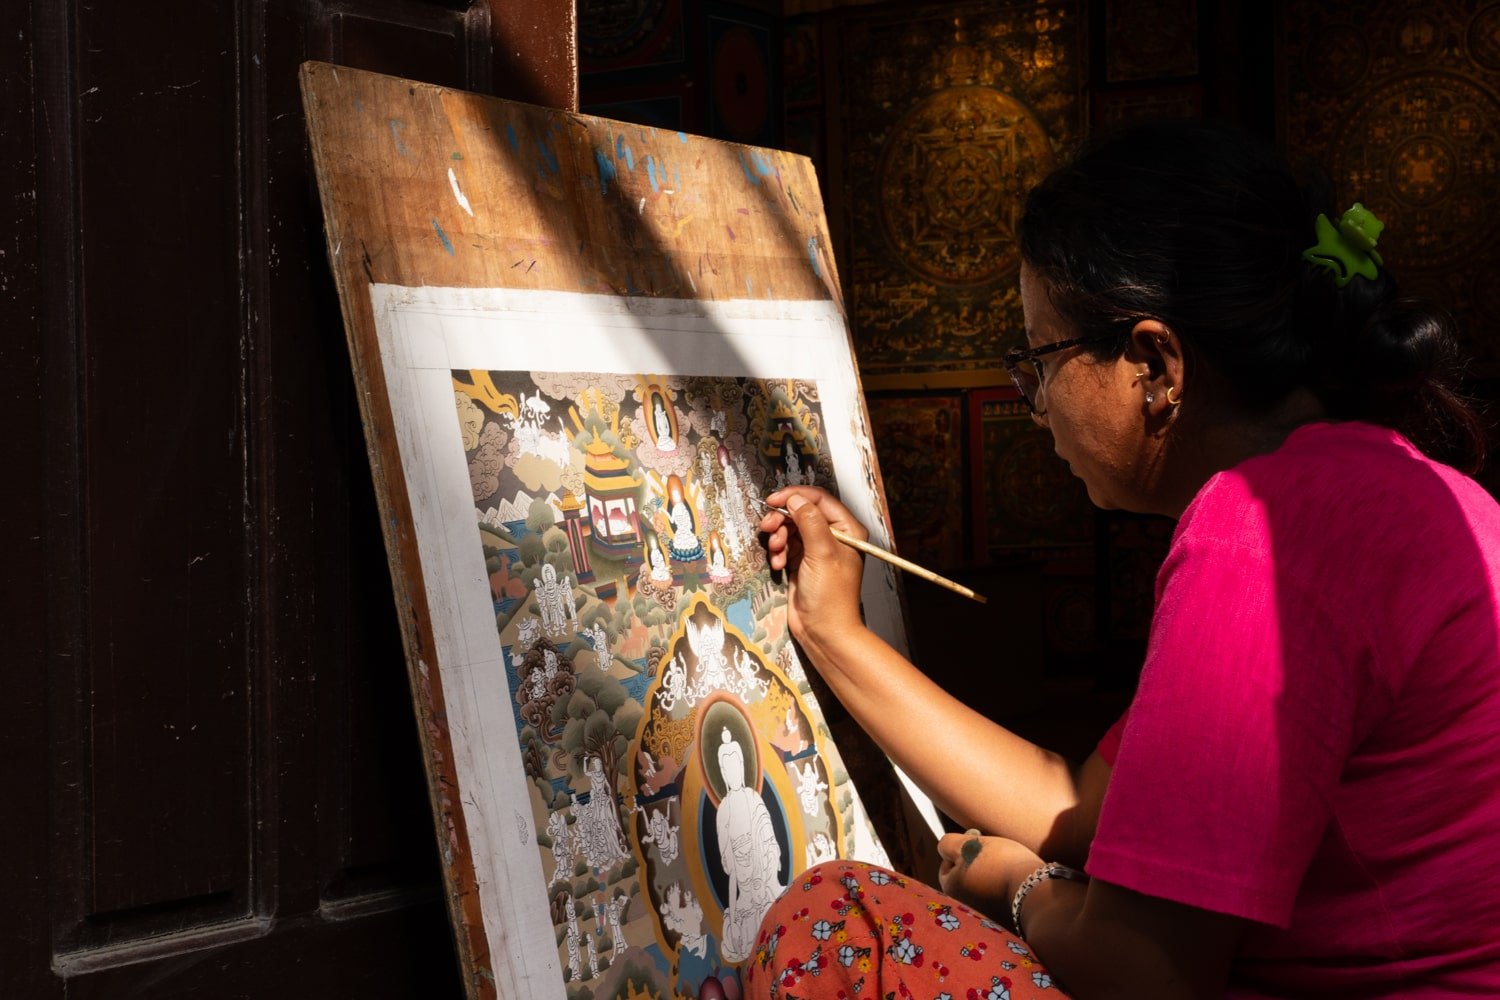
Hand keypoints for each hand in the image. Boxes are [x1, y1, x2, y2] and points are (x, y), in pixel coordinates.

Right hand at [757, 486, 867, 644]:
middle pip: (802, 513)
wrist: (824, 631)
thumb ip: (809, 522)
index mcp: (847, 529)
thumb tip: (795, 499)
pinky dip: (778, 552)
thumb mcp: (822, 553)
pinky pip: (786, 546)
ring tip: (776, 552)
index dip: (796, 496)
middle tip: (767, 528)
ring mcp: (816, 550)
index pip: (820, 500)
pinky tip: (778, 565)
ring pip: (790, 529)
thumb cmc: (831, 595)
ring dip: (778, 538)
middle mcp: (833, 536)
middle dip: (782, 520)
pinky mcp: (802, 562)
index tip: (774, 501)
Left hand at [936, 832, 1041, 925]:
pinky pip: (1001, 901)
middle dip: (976, 865)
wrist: (1036, 892)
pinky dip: (1006, 890)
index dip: (958, 852)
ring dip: (992, 877)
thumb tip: (944, 849)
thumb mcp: (968, 844)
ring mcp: (987, 918)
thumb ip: (948, 844)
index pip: (946, 868)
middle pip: (965, 879)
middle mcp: (965, 909)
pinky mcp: (1007, 923)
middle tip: (993, 854)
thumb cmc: (1000, 863)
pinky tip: (1017, 881)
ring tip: (1008, 866)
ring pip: (983, 889)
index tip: (976, 844)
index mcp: (952, 891)